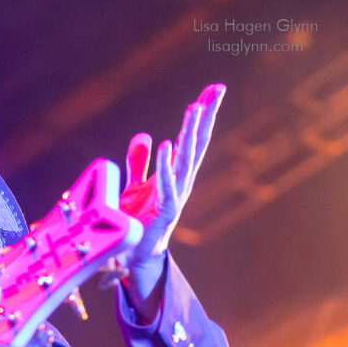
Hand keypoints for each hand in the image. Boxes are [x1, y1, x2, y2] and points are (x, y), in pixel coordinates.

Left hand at [117, 83, 225, 317]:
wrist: (131, 258)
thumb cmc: (134, 222)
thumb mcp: (133, 187)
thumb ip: (139, 163)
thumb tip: (146, 135)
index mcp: (173, 175)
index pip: (190, 140)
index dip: (200, 116)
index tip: (211, 91)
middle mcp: (179, 184)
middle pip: (195, 144)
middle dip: (205, 116)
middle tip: (216, 88)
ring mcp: (174, 198)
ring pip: (185, 160)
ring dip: (190, 133)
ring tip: (194, 107)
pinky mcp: (164, 214)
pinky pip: (166, 186)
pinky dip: (166, 166)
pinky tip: (167, 143)